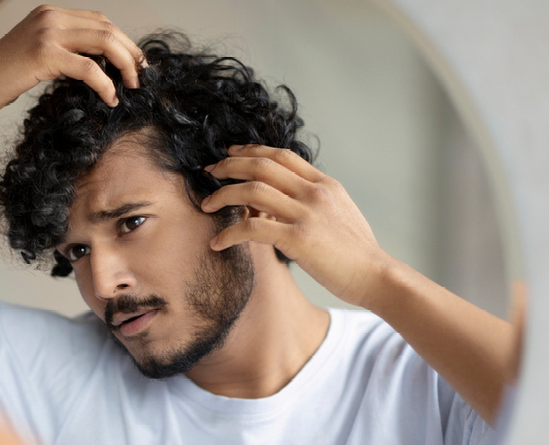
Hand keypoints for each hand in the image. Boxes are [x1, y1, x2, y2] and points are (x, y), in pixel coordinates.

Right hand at [0, 5, 143, 113]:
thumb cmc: (4, 76)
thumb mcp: (38, 55)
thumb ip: (65, 51)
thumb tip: (100, 64)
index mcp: (51, 14)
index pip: (100, 22)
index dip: (123, 42)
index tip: (135, 64)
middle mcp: (51, 17)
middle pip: (107, 29)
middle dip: (130, 53)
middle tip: (141, 76)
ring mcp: (47, 32)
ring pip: (103, 43)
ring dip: (124, 66)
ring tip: (131, 86)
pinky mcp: (44, 54)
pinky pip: (88, 67)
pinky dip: (105, 83)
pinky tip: (109, 97)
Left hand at [201, 144, 393, 306]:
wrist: (376, 276)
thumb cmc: (355, 251)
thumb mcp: (338, 212)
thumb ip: (311, 200)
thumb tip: (279, 199)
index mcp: (324, 184)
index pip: (281, 155)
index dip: (251, 150)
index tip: (230, 153)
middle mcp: (314, 192)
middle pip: (261, 165)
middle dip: (229, 165)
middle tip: (209, 171)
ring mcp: (306, 214)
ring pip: (252, 191)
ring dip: (222, 195)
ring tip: (206, 205)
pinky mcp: (298, 238)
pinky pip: (252, 227)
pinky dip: (229, 233)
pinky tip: (217, 242)